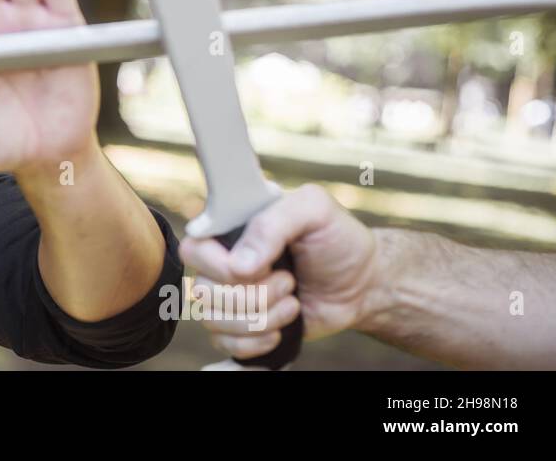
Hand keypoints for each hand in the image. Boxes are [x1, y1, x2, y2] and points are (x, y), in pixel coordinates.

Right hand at [178, 185, 377, 359]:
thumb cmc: (337, 240)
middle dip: (253, 295)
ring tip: (292, 304)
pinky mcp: (241, 328)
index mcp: (232, 231)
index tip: (256, 268)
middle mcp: (223, 264)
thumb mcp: (314, 210)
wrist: (362, 284)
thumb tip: (240, 265)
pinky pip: (224, 344)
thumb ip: (274, 223)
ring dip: (261, 318)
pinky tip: (280, 330)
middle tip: (288, 282)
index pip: (193, 250)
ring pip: (213, 321)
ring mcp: (230, 298)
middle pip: (203, 292)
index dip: (218, 266)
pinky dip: (256, 342)